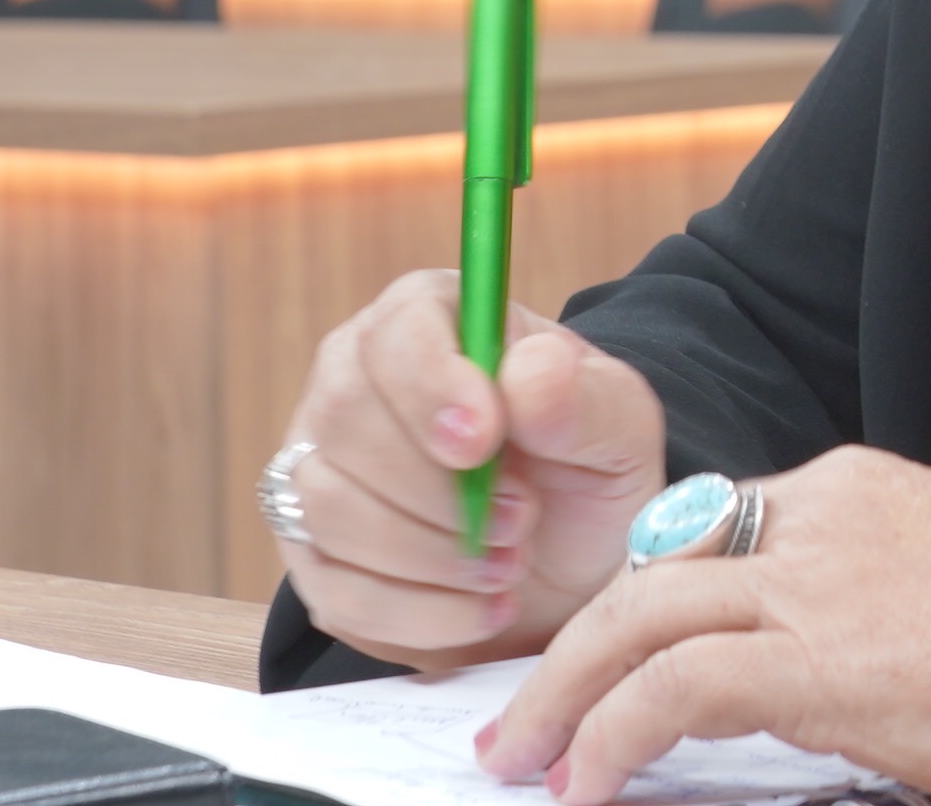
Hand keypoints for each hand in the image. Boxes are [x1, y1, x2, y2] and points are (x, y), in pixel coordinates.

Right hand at [278, 270, 667, 668]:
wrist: (568, 567)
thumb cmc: (585, 473)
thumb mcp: (618, 428)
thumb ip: (583, 397)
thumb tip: (526, 377)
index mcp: (429, 318)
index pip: (397, 331)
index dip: (431, 386)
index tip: (484, 442)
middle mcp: (353, 379)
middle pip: (345, 418)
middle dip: (440, 490)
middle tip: (522, 520)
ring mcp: (318, 468)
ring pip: (328, 508)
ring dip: (433, 554)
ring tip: (509, 564)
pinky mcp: (312, 556)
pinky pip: (334, 591)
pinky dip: (420, 612)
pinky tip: (480, 608)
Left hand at [477, 446, 930, 805]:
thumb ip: (880, 616)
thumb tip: (852, 688)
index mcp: (856, 493)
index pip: (713, 532)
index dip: (648, 601)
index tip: (617, 658)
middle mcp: (817, 516)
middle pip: (653, 565)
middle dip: (575, 643)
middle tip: (528, 717)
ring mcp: (810, 581)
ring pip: (638, 615)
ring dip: (566, 694)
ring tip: (527, 759)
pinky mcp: (813, 657)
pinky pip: (672, 688)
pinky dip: (614, 735)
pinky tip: (591, 782)